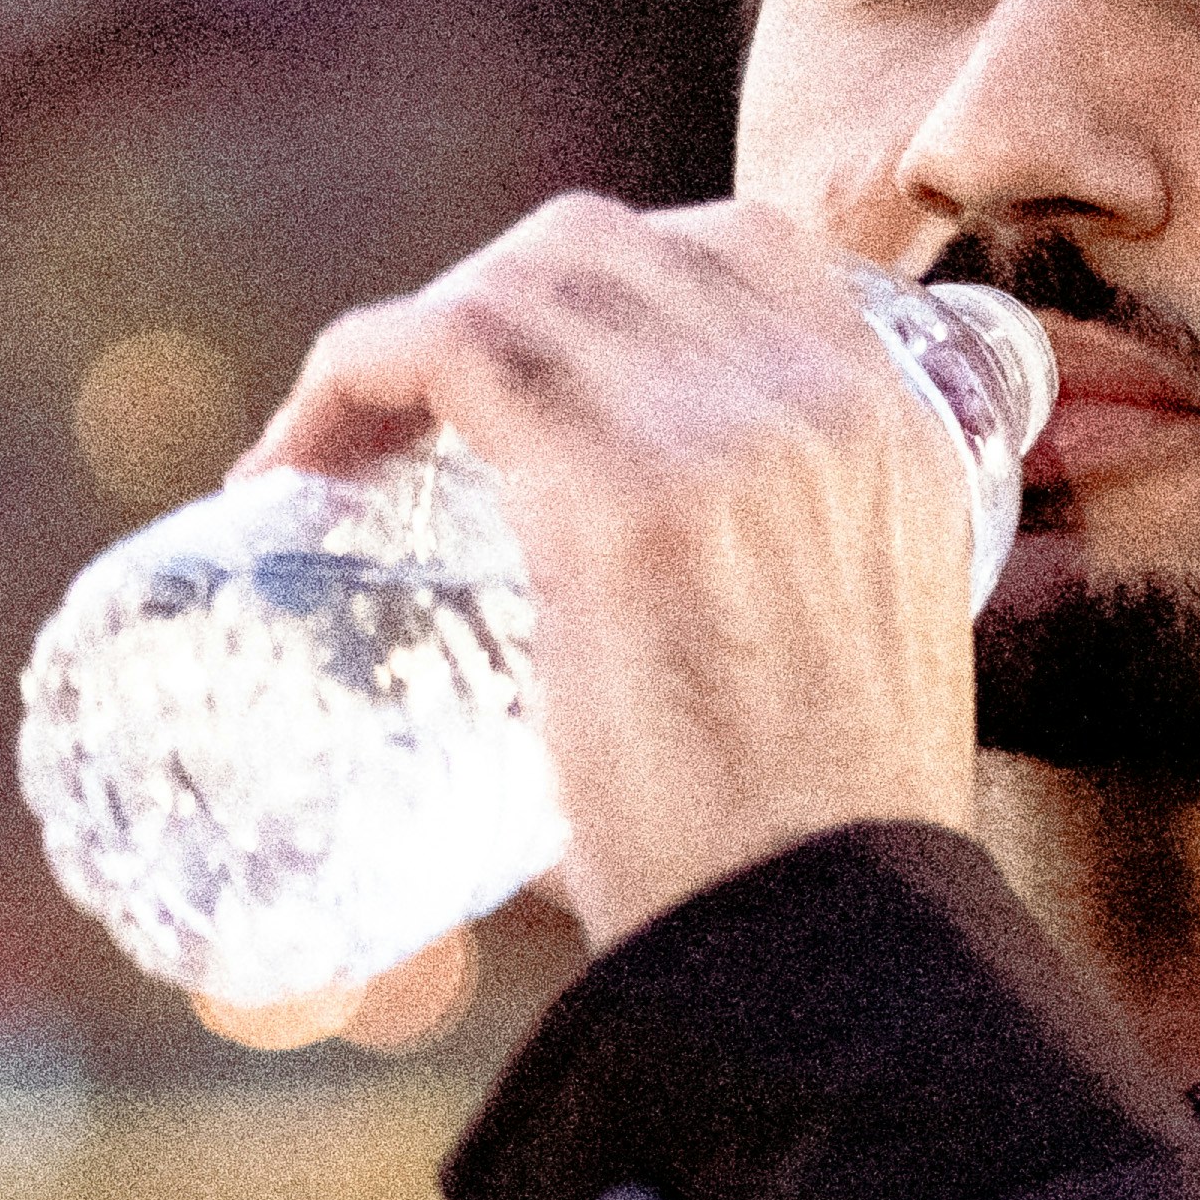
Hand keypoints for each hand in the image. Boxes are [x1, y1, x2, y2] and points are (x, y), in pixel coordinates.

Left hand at [245, 196, 978, 945]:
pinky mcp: (622, 495)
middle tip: (407, 427)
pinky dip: (349, 375)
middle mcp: (826, 395)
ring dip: (403, 343)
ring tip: (334, 455)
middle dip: (483, 301)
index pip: (741, 249)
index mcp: (900, 427)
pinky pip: (447, 347)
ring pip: (518, 283)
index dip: (599, 288)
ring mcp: (728, 430)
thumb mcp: (854, 666)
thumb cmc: (816, 866)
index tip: (519, 380)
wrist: (832, 954)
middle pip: (608, 245)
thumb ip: (775, 597)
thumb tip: (622, 638)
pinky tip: (299, 461)